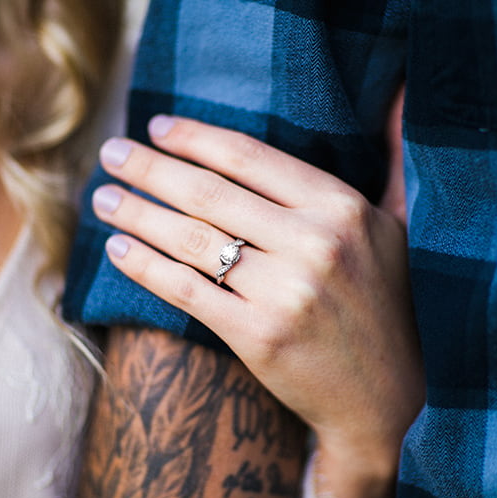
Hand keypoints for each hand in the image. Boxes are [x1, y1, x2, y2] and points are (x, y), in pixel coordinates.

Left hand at [92, 116, 423, 471]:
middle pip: (208, 192)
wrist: (394, 400)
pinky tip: (117, 249)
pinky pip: (184, 289)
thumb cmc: (384, 306)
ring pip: (189, 238)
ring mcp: (285, 291)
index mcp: (342, 207)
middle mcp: (314, 243)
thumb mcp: (393, 228)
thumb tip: (375, 97)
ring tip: (103, 199)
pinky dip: (144, 266)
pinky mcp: (257, 335)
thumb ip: (368, 172)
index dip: (194, 138)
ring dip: (136, 213)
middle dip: (148, 168)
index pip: (249, 156)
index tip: (155, 127)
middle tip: (110, 154)